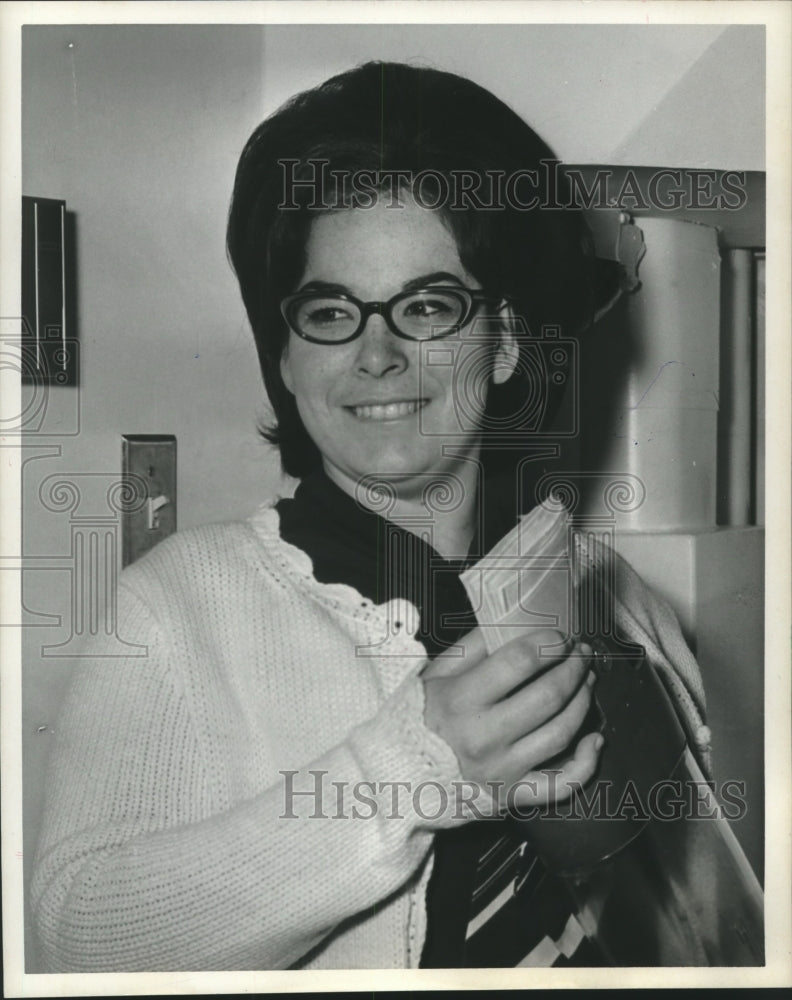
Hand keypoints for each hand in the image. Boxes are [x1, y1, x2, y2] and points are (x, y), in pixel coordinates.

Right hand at [422, 628, 601, 809]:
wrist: (397, 773)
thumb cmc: (417, 718)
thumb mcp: (435, 674)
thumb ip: (473, 647)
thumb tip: (513, 623)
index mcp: (461, 699)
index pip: (519, 662)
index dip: (549, 643)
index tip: (561, 635)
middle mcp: (483, 736)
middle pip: (548, 695)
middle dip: (574, 667)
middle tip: (581, 652)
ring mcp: (501, 769)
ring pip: (561, 733)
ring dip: (583, 701)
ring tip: (587, 681)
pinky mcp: (512, 795)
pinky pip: (560, 785)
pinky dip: (585, 764)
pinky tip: (595, 740)